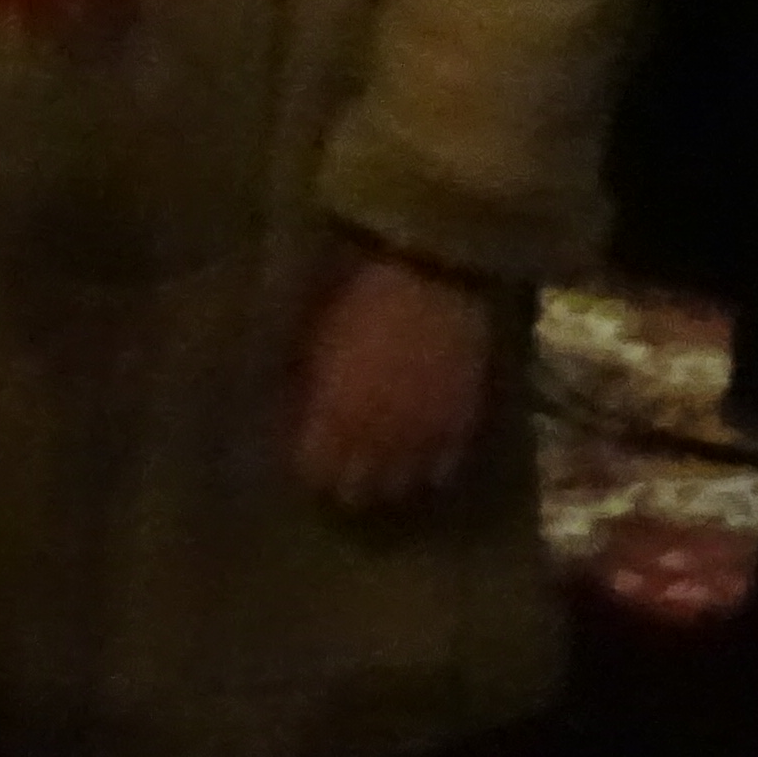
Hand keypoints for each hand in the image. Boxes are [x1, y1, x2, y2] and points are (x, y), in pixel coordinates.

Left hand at [294, 252, 497, 512]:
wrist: (434, 270)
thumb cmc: (363, 289)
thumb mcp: (319, 332)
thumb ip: (309, 378)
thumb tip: (296, 405)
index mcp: (335, 411)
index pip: (316, 466)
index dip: (311, 467)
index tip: (308, 463)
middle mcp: (376, 435)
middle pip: (358, 486)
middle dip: (347, 483)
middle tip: (343, 477)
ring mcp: (422, 432)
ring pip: (402, 484)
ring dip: (389, 482)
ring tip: (382, 477)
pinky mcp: (460, 421)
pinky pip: (443, 465)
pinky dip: (431, 469)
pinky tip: (422, 466)